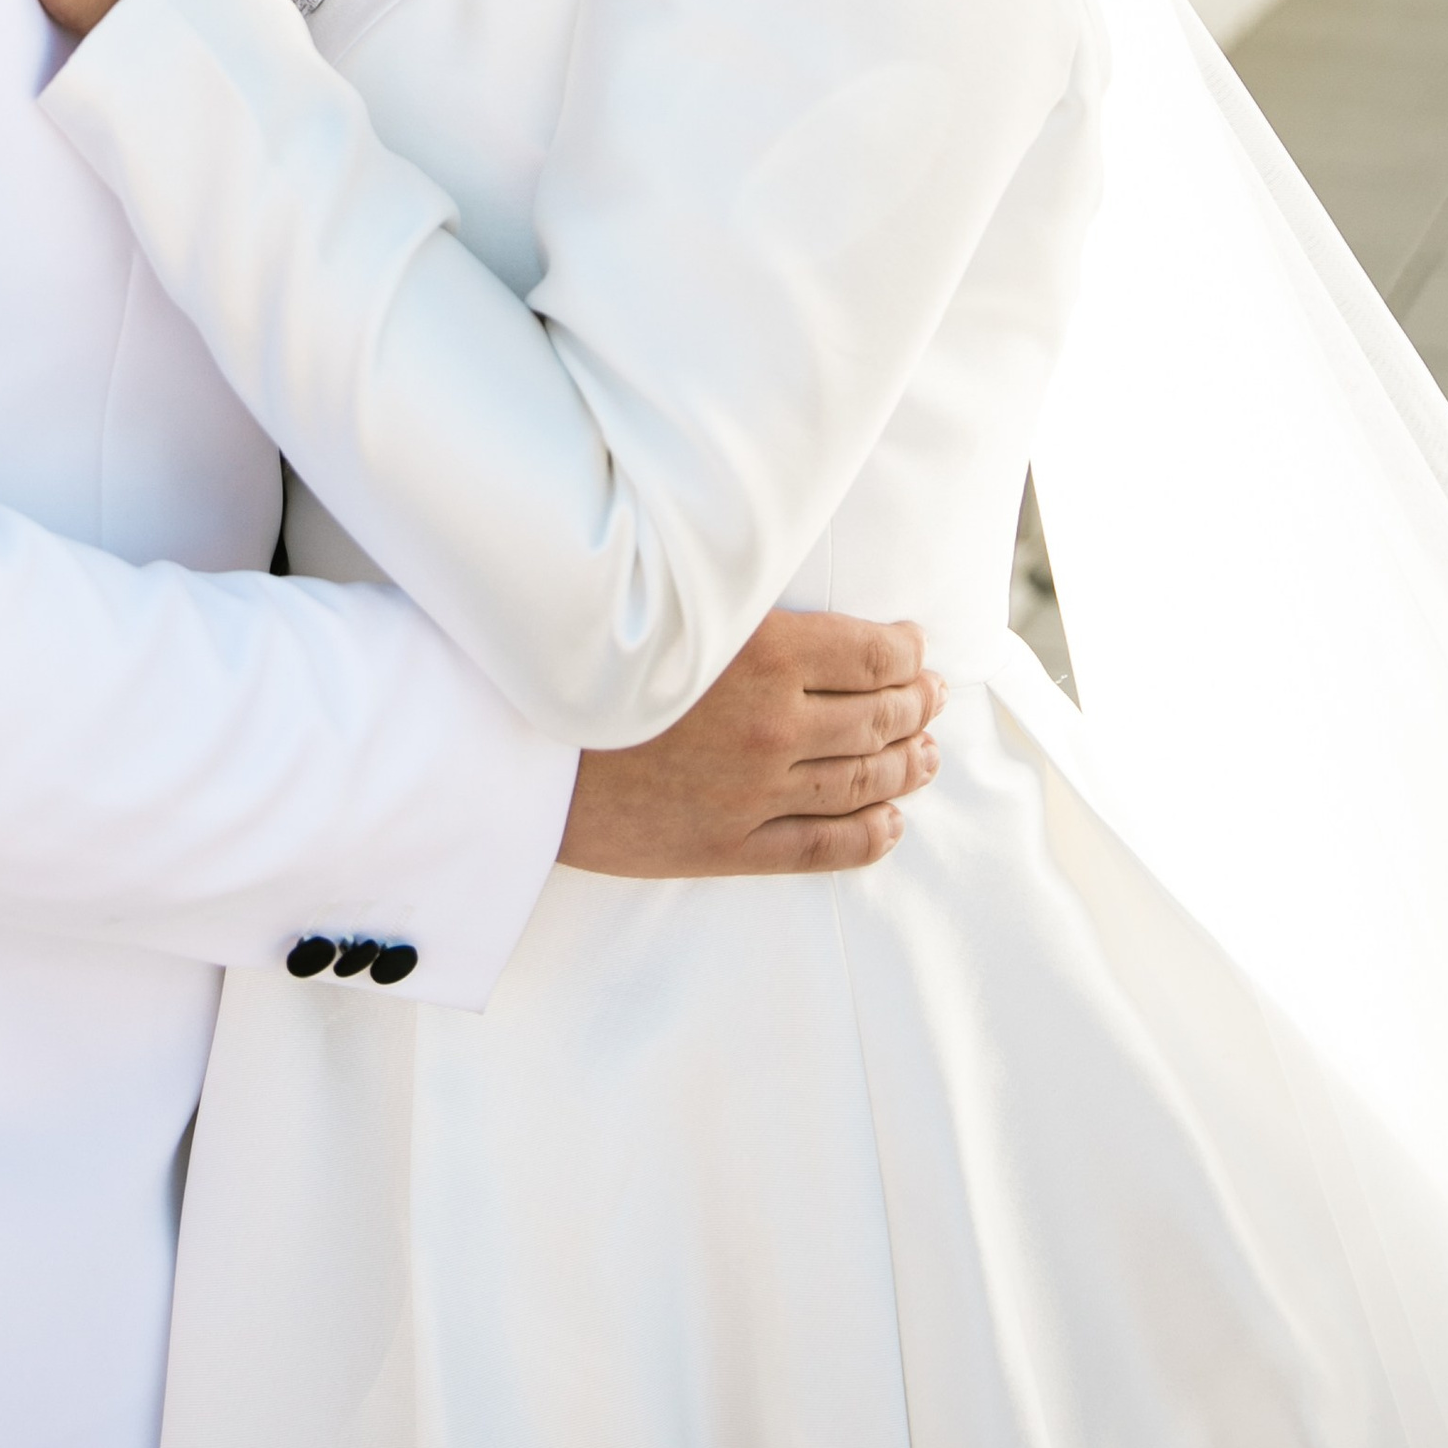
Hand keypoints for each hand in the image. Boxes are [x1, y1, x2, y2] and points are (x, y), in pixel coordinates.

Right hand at [558, 612, 944, 877]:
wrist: (513, 749)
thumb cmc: (582, 663)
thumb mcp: (665, 610)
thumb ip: (737, 606)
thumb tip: (796, 599)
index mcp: (759, 654)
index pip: (871, 655)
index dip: (907, 652)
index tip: (915, 644)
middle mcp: (771, 725)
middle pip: (879, 717)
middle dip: (917, 705)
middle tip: (934, 696)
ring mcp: (755, 792)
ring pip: (864, 781)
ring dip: (908, 764)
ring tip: (927, 753)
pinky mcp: (731, 845)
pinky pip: (826, 847)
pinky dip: (872, 834)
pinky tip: (891, 820)